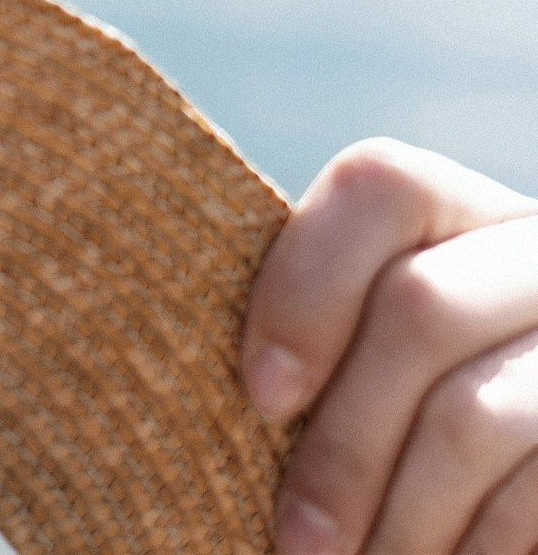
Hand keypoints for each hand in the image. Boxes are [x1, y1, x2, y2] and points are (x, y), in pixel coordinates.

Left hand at [243, 137, 537, 554]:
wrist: (518, 460)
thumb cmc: (406, 411)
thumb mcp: (370, 350)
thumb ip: (324, 335)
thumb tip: (202, 381)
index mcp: (460, 212)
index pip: (381, 187)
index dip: (306, 287)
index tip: (260, 399)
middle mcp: (533, 252)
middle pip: (420, 309)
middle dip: (342, 442)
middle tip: (295, 539)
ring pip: (474, 414)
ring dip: (398, 513)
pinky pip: (532, 493)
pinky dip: (470, 547)